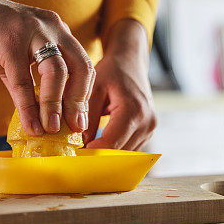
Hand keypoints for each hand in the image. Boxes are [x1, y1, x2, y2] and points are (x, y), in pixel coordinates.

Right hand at [0, 0, 94, 135]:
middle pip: (80, 66)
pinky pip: (23, 79)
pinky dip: (28, 106)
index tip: (80, 119)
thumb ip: (28, 81)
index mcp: (57, 31)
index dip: (84, 95)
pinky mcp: (8, 41)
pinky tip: (31, 124)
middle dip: (79, 101)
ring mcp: (31, 31)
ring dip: (57, 105)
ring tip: (52, 128)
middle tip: (75, 127)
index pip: (82, 64)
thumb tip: (39, 115)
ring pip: (57, 72)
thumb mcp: (15, 56)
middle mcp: (51, 28)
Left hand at [84, 19, 155, 149]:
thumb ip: (87, 115)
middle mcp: (147, 123)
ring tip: (85, 154)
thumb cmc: (111, 72)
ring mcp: (150, 129)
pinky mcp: (148, 132)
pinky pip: (129, 149)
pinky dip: (113, 151)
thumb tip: (79, 144)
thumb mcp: (93, 88)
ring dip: (106, 157)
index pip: (110, 144)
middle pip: (119, 154)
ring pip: (125, 155)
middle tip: (75, 160)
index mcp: (133, 111)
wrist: (130, 62)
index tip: (72, 158)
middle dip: (97, 158)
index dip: (91, 154)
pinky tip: (98, 147)